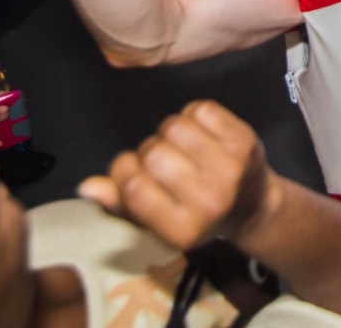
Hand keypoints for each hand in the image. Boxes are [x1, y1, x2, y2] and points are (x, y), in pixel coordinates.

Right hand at [78, 100, 280, 250]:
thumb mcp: (157, 223)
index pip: (133, 187)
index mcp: (182, 230)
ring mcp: (231, 170)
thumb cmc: (196, 214)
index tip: (130, 170)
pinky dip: (192, 116)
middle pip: (152, 153)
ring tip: (180, 148)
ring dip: (169, 132)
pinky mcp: (244, 142)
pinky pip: (200, 110)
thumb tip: (86, 186)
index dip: (122, 170)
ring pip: (174, 126)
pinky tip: (200, 135)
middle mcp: (209, 202)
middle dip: (148, 151)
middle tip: (161, 162)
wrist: (253, 207)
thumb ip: (120, 205)